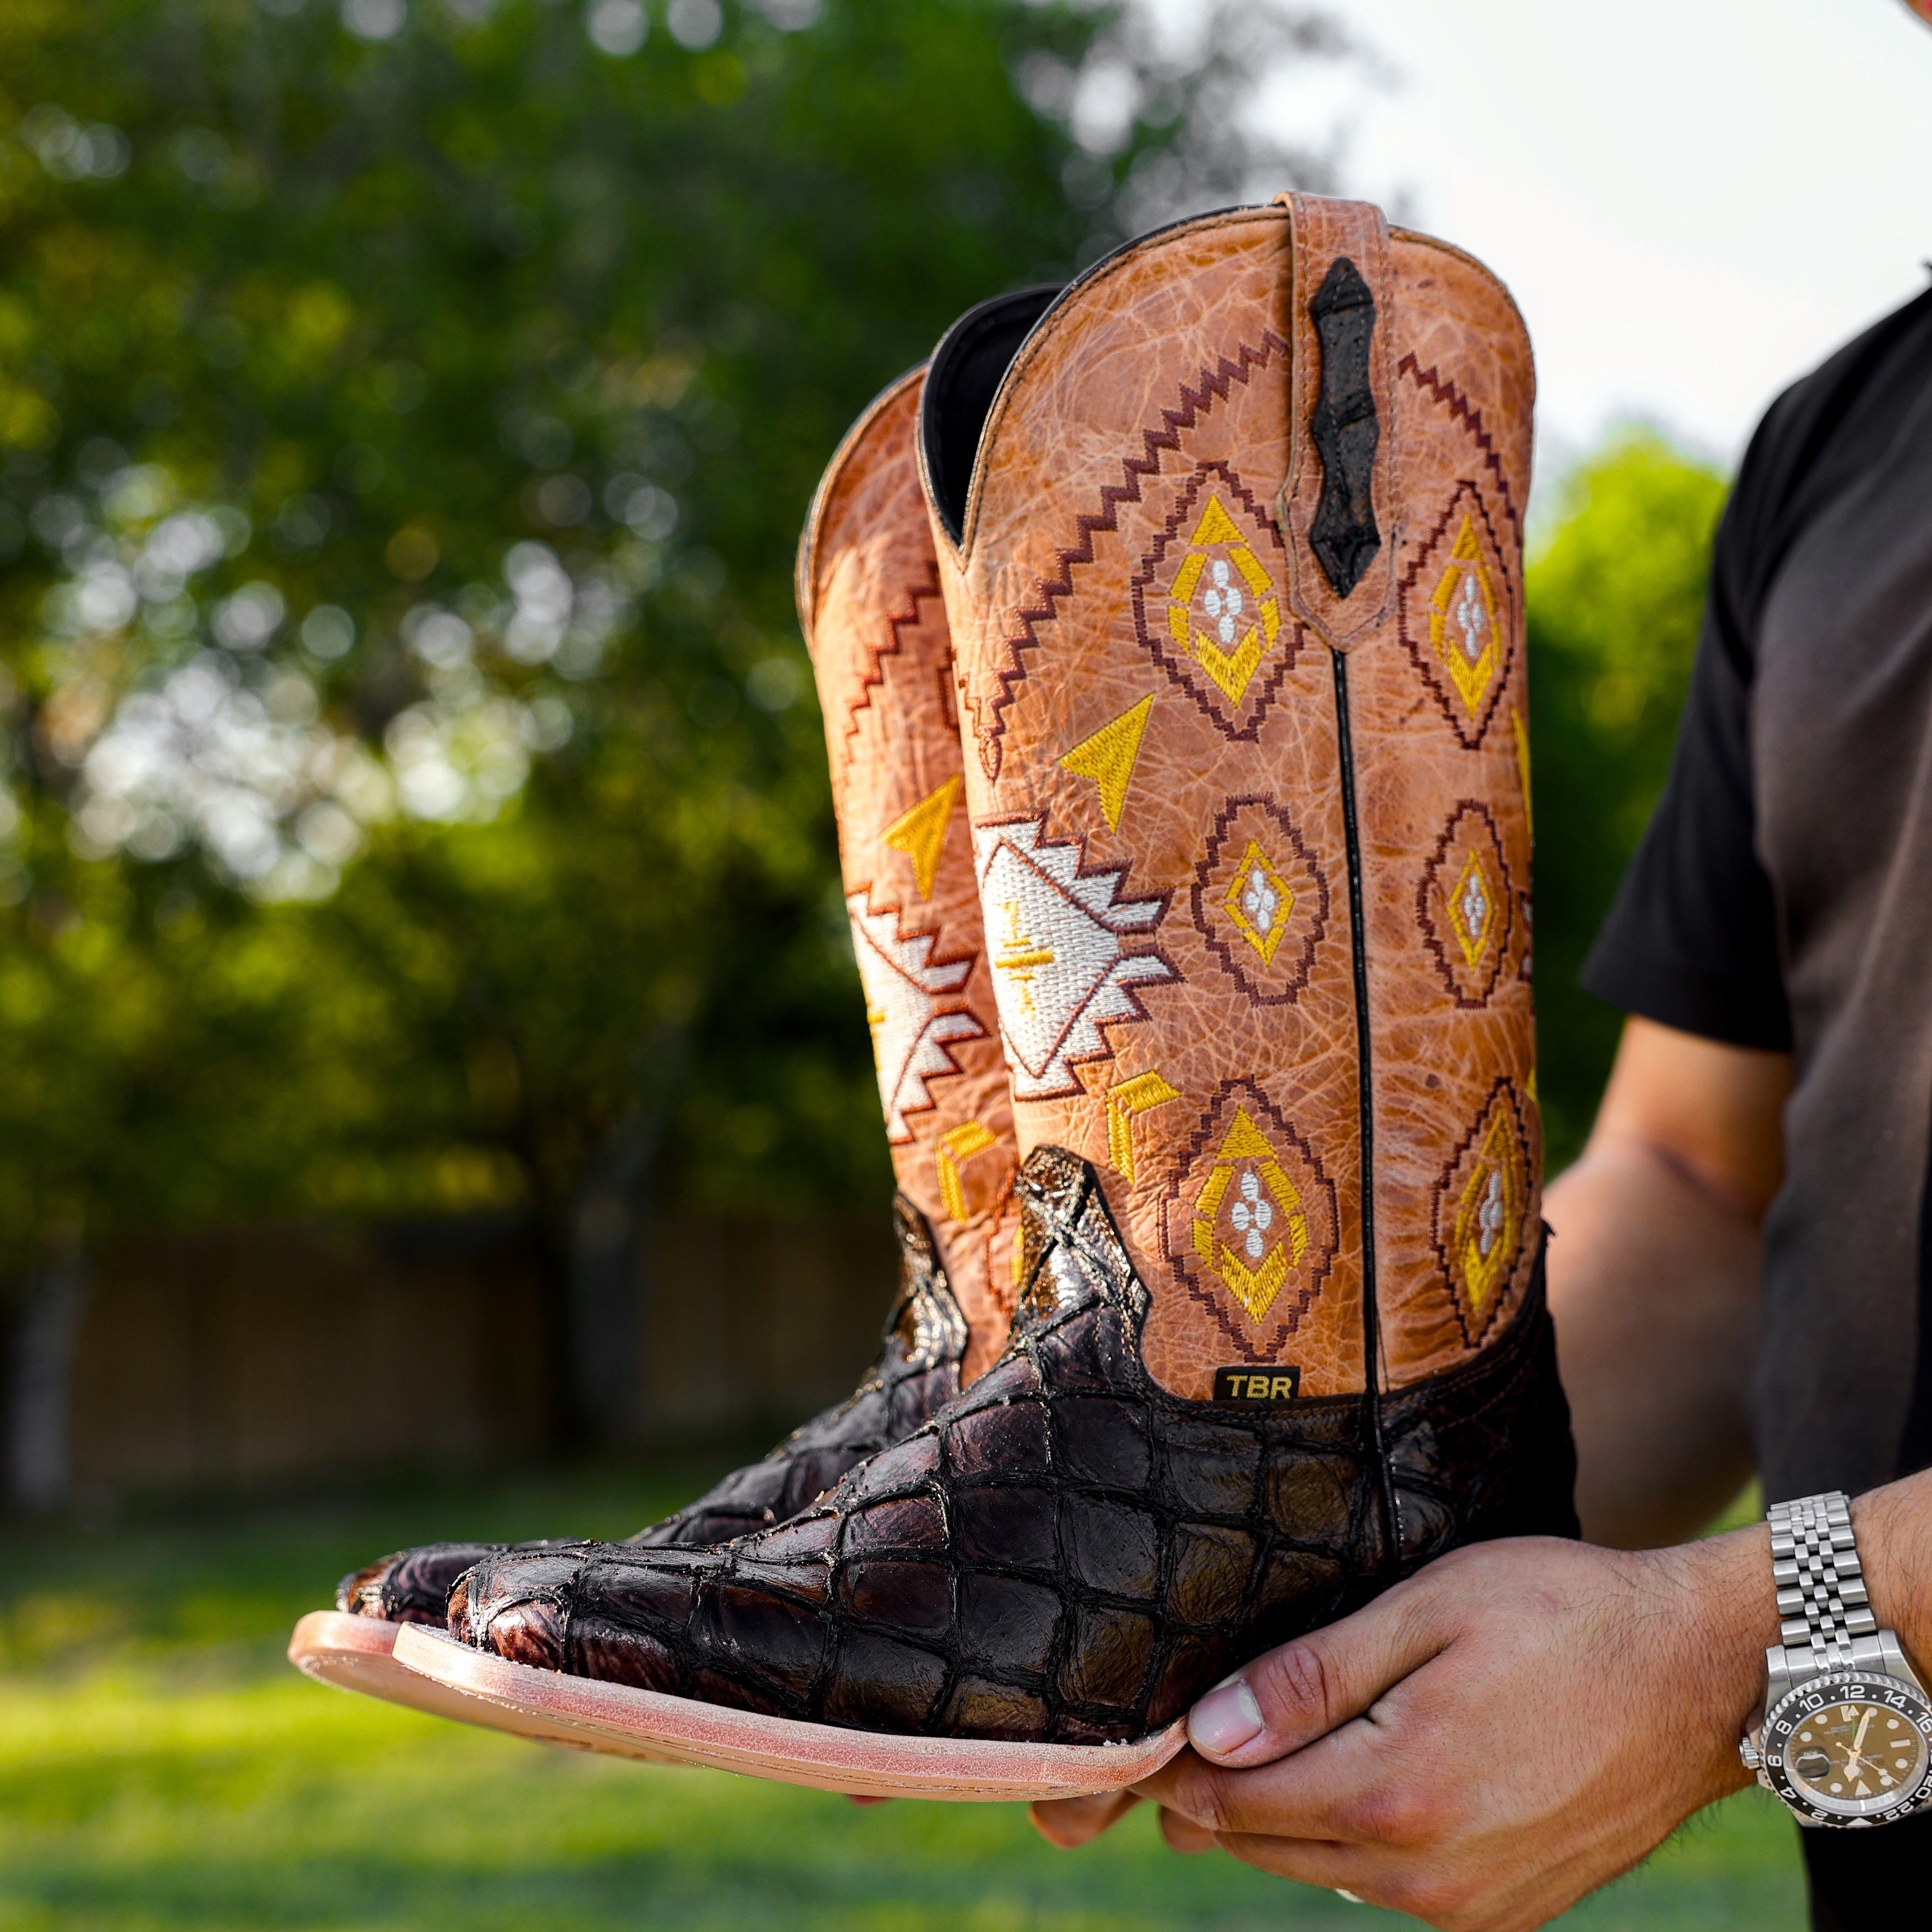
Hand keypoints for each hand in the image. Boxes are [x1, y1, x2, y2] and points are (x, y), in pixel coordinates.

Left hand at [1032, 1529, 1775, 1930]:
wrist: (1705, 1674)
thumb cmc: (1563, 1616)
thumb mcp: (1427, 1612)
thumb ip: (1311, 1678)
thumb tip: (1208, 1733)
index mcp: (1397, 1796)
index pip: (1233, 1804)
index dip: (1175, 1768)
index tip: (1142, 1727)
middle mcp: (1427, 1878)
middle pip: (1267, 1848)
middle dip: (1218, 1794)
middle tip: (1185, 1729)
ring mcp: (1473, 1909)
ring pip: (1324, 1871)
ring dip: (1287, 1815)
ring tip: (1267, 1740)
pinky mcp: (1508, 1912)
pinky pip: (1390, 1886)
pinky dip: (1354, 1837)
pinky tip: (1358, 1772)